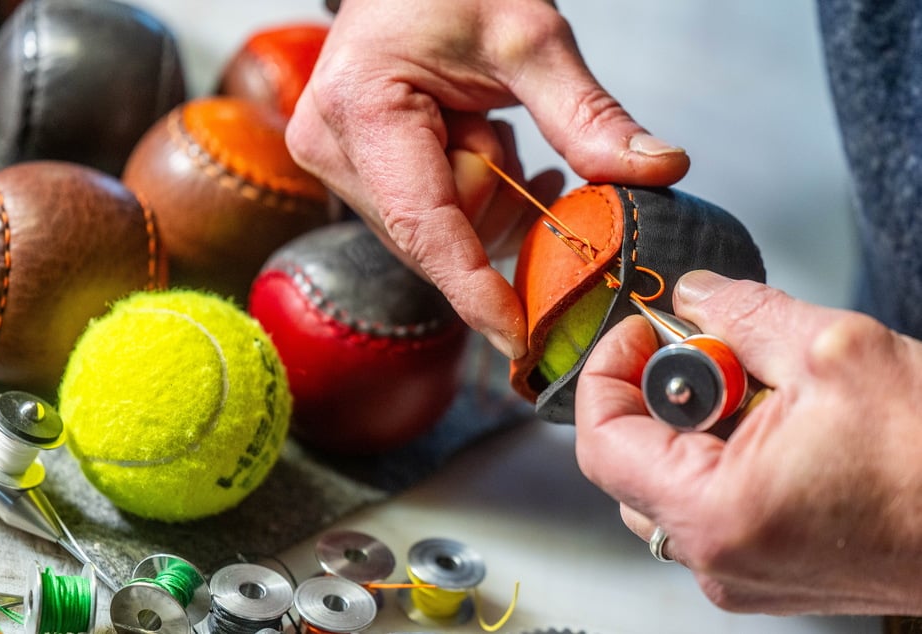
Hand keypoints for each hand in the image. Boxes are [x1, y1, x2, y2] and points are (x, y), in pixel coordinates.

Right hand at [287, 0, 689, 358]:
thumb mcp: (528, 36)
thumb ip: (586, 115)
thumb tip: (656, 171)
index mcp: (364, 111)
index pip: (427, 228)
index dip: (477, 292)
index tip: (522, 341)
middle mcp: (335, 150)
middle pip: (439, 237)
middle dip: (496, 202)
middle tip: (508, 138)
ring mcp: (340, 166)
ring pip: (439, 236)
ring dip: (486, 196)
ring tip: (489, 129)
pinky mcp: (358, 173)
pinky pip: (432, 222)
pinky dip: (474, 198)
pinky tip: (489, 152)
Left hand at [574, 270, 921, 614]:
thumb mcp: (835, 352)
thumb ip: (742, 314)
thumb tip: (696, 297)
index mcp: (717, 513)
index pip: (602, 442)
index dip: (609, 372)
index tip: (640, 332)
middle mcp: (718, 559)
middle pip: (631, 462)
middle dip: (659, 394)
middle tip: (711, 354)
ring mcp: (742, 573)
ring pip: (670, 483)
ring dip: (696, 424)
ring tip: (760, 393)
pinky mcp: (770, 570)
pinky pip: (712, 505)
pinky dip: (724, 456)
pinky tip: (778, 428)